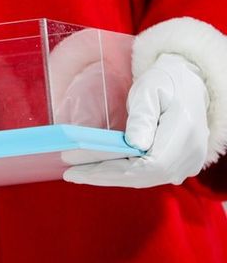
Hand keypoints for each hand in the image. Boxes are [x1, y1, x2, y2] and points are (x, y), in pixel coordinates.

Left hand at [64, 53, 208, 187]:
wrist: (190, 84)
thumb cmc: (165, 83)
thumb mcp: (149, 91)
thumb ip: (142, 117)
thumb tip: (135, 144)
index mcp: (184, 133)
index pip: (148, 165)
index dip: (113, 171)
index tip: (81, 170)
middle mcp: (190, 154)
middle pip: (143, 177)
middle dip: (105, 176)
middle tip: (71, 174)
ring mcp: (188, 163)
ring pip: (144, 179)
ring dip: (111, 177)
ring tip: (80, 173)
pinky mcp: (181, 166)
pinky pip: (148, 175)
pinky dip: (122, 174)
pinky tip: (99, 170)